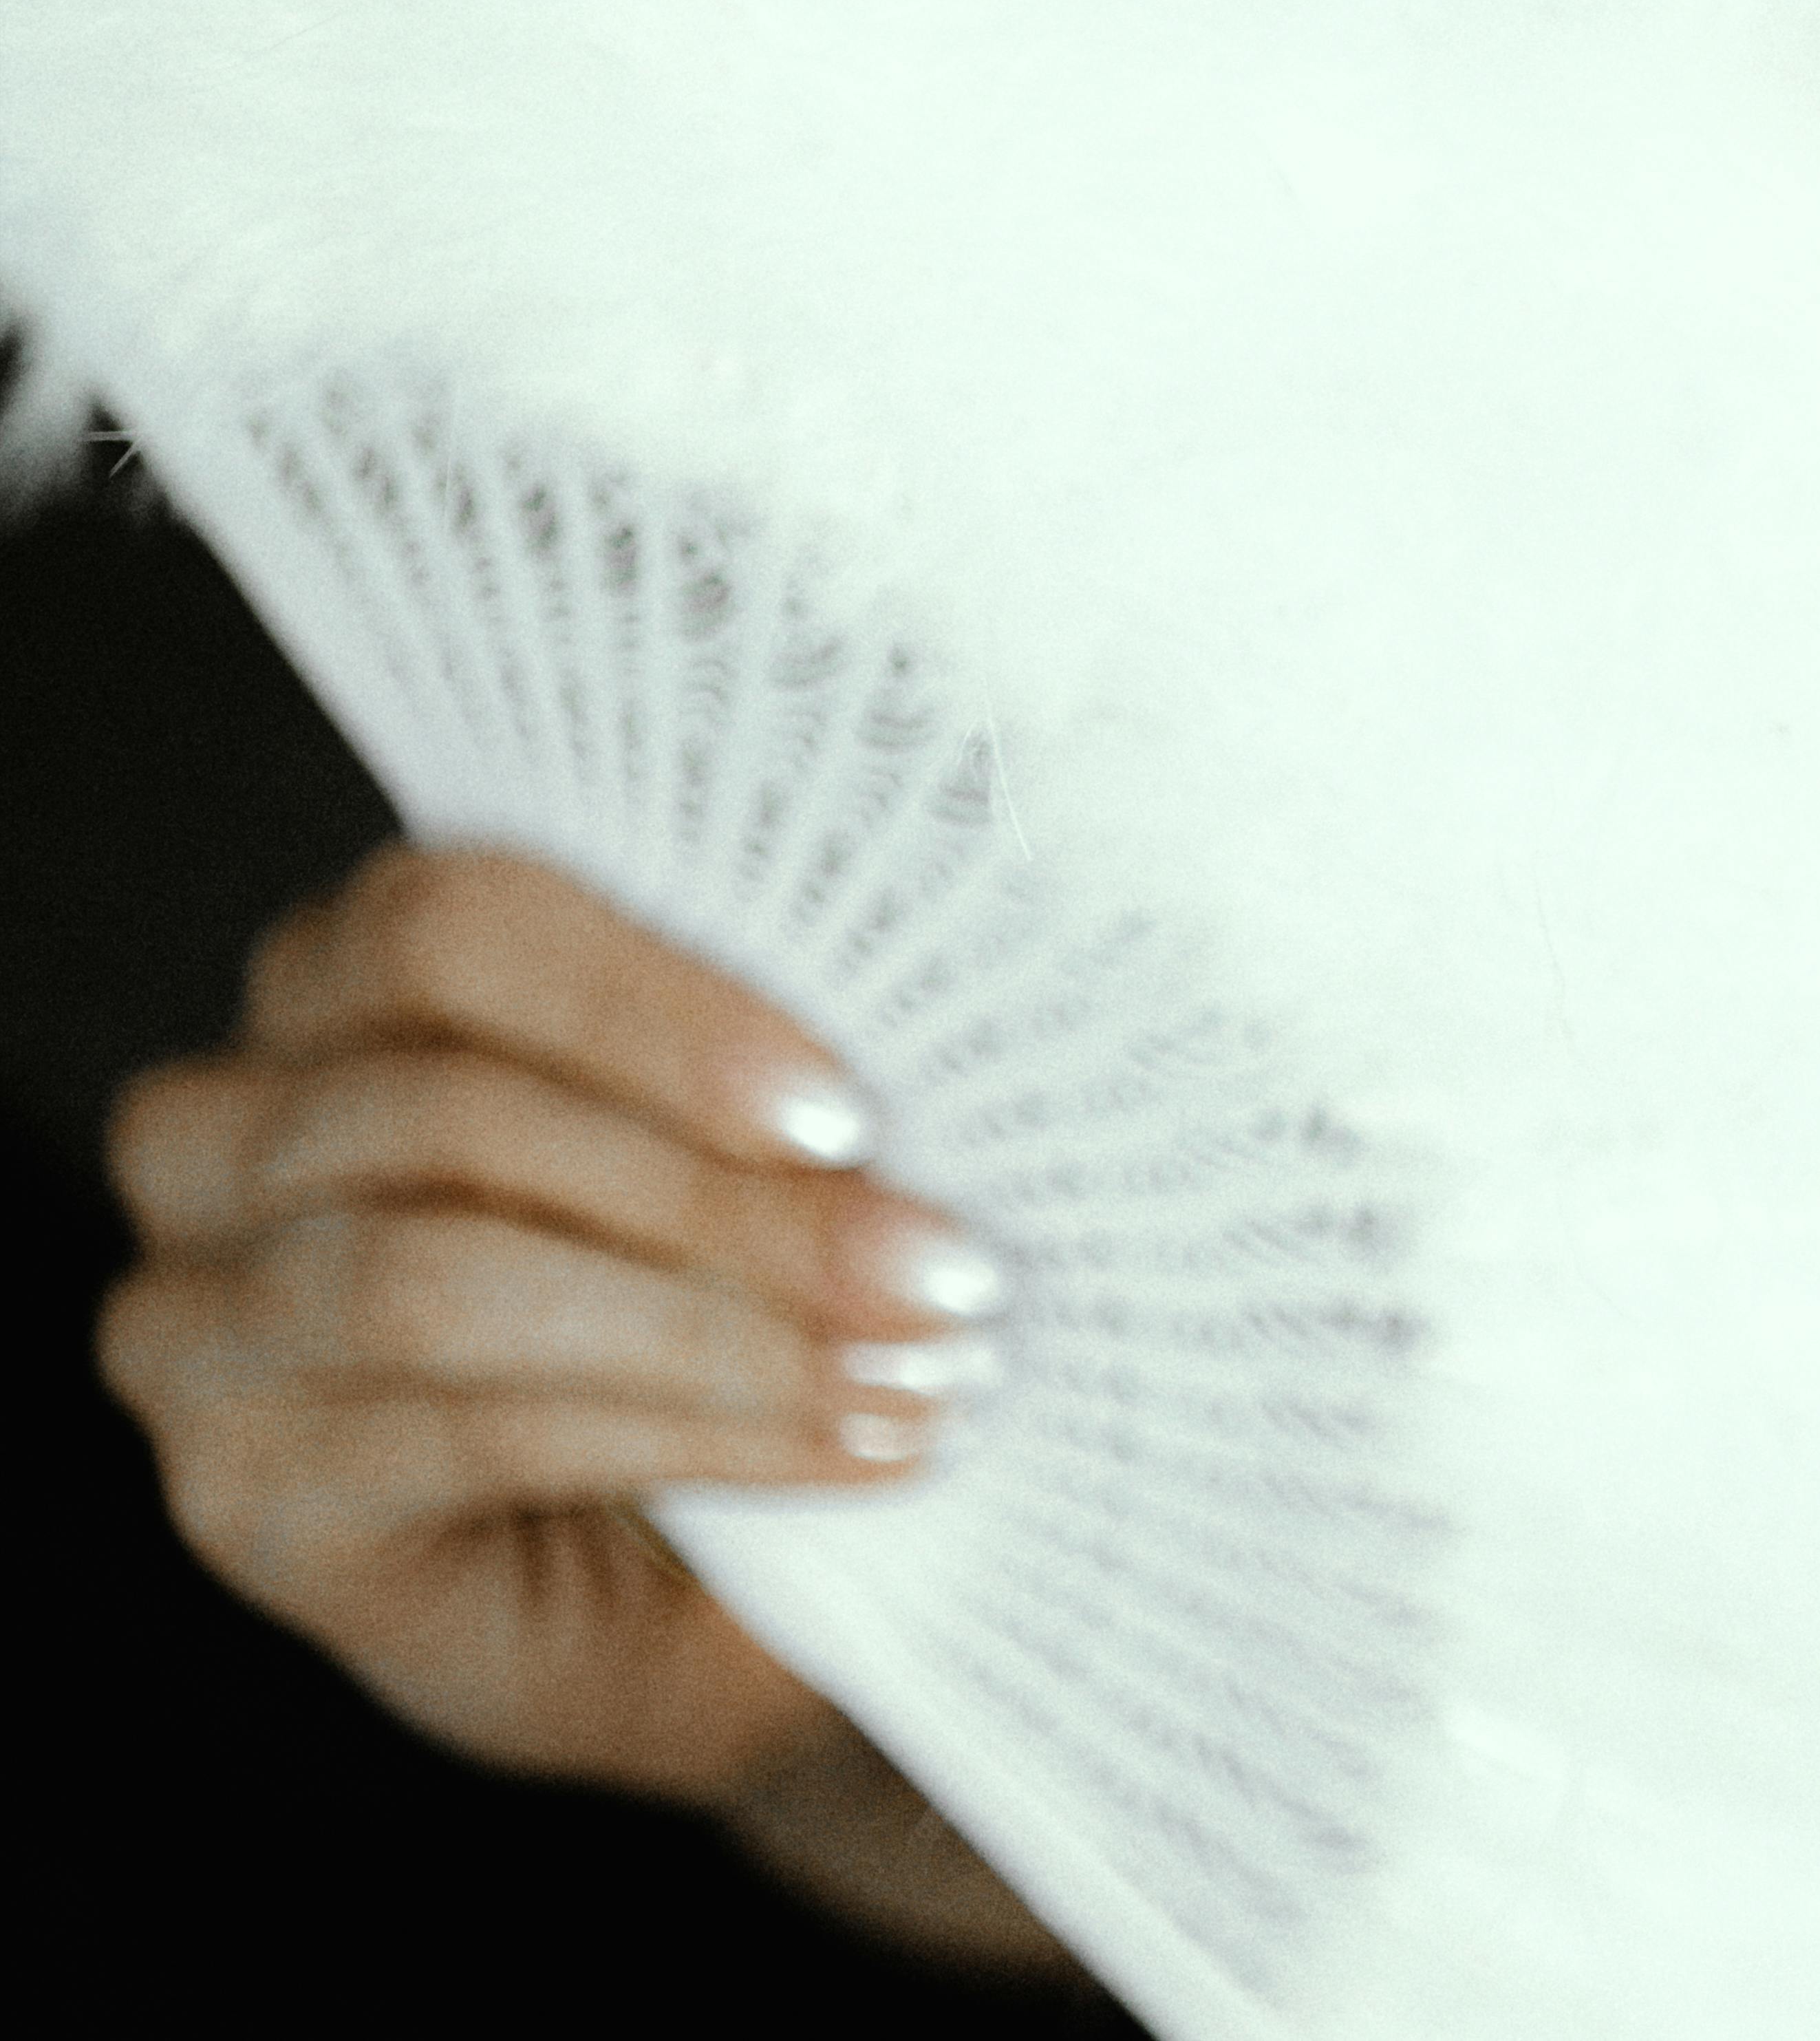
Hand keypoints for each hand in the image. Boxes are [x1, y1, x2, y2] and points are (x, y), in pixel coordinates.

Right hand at [99, 844, 1000, 1803]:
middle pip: (450, 1111)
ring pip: (440, 1283)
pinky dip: (697, 1438)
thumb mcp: (738, 1163)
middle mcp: (217, 1134)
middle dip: (727, 1197)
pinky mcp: (236, 1487)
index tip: (851, 1107)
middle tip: (941, 1265)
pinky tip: (852, 1444)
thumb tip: (932, 1056)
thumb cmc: (708, 1308)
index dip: (650, 1009)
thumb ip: (762, 1090)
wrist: (672, 1578)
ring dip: (718, 1329)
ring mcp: (194, 1321)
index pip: (448, 926)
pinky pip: (471, 1434)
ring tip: (913, 1363)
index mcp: (336, 984)